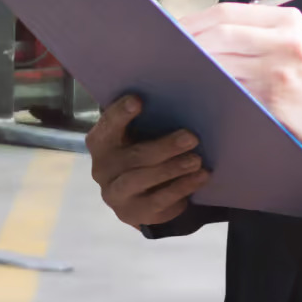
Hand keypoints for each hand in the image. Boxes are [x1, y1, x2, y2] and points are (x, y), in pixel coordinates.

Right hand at [85, 95, 210, 228]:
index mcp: (102, 141)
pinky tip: (200, 177)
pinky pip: (158, 201)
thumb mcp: (142, 134)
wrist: (141, 195)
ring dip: (172, 169)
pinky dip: (181, 188)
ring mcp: (115, 193)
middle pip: (131, 156)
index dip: (120, 113)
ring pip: (141, 179)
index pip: (107, 125)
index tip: (138, 101)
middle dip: (164, 147)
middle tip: (192, 137)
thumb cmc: (144, 151)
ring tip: (196, 160)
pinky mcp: (132, 213)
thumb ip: (153, 118)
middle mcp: (102, 168)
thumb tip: (191, 88)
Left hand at [180, 2, 301, 147]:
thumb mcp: (291, 37)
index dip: (195, 20)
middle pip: (221, 36)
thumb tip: (198, 28)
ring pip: (222, 65)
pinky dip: (212, 89)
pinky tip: (201, 88)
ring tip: (181, 69)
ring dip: (197, 67)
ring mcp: (278, 75)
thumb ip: (252, 28)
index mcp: (287, 22)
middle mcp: (285, 44)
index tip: (175, 29)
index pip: (228, 13)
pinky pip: (231, 92)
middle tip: (172, 51)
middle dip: (191, 43)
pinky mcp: (272, 103)